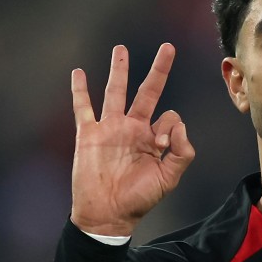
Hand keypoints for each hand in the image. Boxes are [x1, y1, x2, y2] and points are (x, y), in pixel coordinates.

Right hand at [70, 43, 195, 236]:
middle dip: (158, 70)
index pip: (169, 115)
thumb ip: (182, 153)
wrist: (107, 214)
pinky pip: (82, 107)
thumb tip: (179, 125)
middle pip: (147, 92)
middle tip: (168, 47)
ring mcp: (109, 129)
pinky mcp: (88, 134)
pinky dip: (79, 90)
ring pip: (115, 92)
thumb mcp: (168, 179)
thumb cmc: (138, 200)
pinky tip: (79, 72)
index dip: (171, 125)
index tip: (162, 145)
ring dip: (119, 70)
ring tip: (121, 48)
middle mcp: (132, 129)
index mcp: (153, 138)